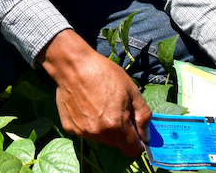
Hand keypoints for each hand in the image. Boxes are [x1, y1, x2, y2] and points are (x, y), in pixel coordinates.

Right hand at [37, 29, 151, 155]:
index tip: (135, 130)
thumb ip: (143, 116)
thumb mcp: (132, 90)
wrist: (73, 65)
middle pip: (116, 145)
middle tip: (116, 110)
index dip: (137, 142)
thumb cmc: (104, 73)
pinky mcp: (69, 128)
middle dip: (120, 133)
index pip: (132, 150)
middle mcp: (98, 133)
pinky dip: (89, 123)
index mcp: (116, 125)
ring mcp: (82, 132)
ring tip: (99, 105)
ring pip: (100, 138)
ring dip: (104, 128)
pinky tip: (86, 106)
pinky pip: (86, 132)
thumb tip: (146, 137)